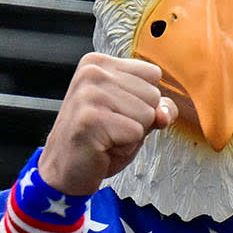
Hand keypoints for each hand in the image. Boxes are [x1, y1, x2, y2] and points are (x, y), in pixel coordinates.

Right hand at [39, 53, 173, 196]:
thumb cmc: (99, 140)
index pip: (153, 74)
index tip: (119, 112)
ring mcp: (89, 94)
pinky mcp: (90, 118)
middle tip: (111, 128)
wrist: (67, 169)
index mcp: (100, 63)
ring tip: (107, 136)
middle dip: (141, 119)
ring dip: (133, 134)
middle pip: (153, 94)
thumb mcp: (134, 117)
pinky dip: (126, 146)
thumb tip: (165, 113)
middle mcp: (92, 72)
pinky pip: (136, 132)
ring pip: (148, 114)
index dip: (146, 100)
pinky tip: (103, 146)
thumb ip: (157, 108)